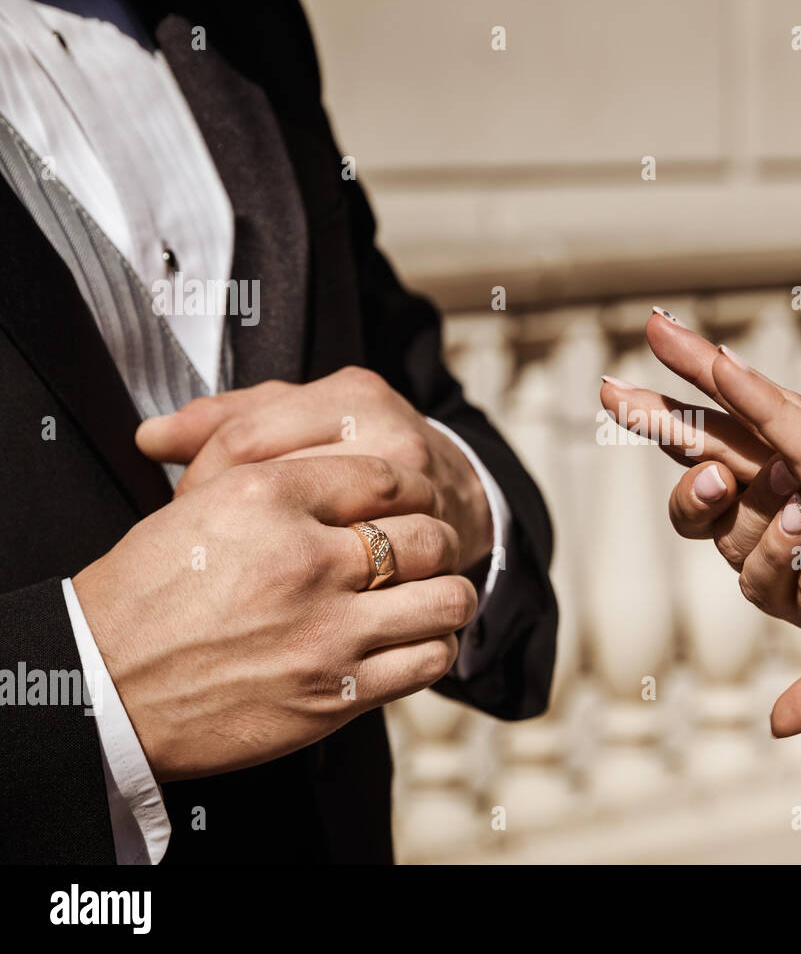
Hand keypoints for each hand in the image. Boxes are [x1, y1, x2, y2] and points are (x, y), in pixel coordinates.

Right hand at [72, 455, 475, 781]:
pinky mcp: (336, 692)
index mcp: (268, 496)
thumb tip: (336, 461)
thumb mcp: (197, 505)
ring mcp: (327, 629)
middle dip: (437, 538)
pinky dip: (434, 647)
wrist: (104, 687)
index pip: (386, 477)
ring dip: (447, 594)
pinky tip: (414, 641)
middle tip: (428, 549)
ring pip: (444, 598)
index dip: (413, 489)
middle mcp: (305, 559)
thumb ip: (273, 475)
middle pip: (426, 534)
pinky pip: (428, 659)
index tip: (414, 501)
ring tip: (432, 596)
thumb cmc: (144, 594)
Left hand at [135, 366, 493, 570]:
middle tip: (203, 552)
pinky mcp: (437, 547)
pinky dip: (323, 590)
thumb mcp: (302, 417)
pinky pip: (364, 576)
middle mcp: (392, 438)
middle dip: (229, 525)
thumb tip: (149, 437)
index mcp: (354, 396)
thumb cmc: (357, 452)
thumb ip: (230, 419)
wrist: (458, 494)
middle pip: (278, 486)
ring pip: (321, 536)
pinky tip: (294, 596)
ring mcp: (419, 495)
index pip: (247, 438)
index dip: (201, 477)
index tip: (184, 507)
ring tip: (241, 576)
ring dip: (270, 562)